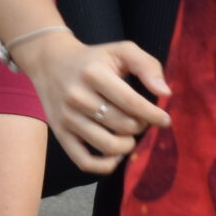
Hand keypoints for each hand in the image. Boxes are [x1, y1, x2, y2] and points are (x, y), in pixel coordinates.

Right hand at [17, 30, 173, 174]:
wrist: (49, 62)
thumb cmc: (93, 59)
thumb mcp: (120, 50)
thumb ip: (147, 65)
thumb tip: (166, 93)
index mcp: (93, 74)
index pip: (131, 103)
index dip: (154, 115)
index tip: (164, 119)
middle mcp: (76, 96)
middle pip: (123, 125)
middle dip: (140, 126)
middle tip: (140, 120)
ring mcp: (66, 117)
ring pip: (109, 146)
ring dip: (128, 145)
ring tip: (129, 135)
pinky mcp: (60, 133)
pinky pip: (85, 162)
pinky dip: (106, 165)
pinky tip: (115, 154)